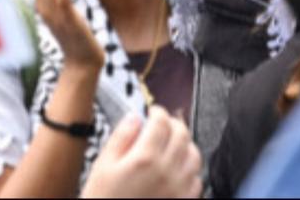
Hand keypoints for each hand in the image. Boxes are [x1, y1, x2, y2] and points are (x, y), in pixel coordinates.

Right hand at [81, 107, 202, 198]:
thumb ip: (120, 137)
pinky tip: (177, 170)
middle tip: (164, 124)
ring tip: (173, 145)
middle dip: (173, 123)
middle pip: (182, 134)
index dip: (157, 112)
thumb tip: (134, 118)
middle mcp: (167, 171)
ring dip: (185, 145)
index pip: (161, 122)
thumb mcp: (103, 167)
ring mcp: (179, 188)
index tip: (153, 112)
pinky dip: (190, 170)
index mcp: (145, 158)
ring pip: (194, 155)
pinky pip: (197, 180)